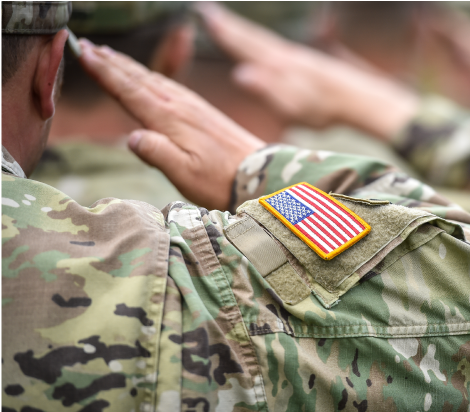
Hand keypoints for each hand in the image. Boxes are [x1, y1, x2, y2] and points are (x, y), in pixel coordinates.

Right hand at [78, 39, 263, 209]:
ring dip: (130, 67)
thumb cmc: (220, 180)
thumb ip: (158, 154)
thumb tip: (131, 137)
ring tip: (110, 56)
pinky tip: (150, 78)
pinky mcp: (204, 111)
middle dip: (111, 62)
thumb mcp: (185, 174)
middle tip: (87, 46)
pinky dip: (153, 77)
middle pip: (139, 78)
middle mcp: (180, 106)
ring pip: (154, 79)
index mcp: (170, 119)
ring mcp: (193, 106)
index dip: (104, 72)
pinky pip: (171, 86)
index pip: (129, 90)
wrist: (260, 174)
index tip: (83, 54)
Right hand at [194, 2, 417, 140]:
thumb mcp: (294, 107)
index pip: (244, 46)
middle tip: (206, 10)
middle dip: (229, 25)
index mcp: (278, 66)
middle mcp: (286, 56)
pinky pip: (277, 47)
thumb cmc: (326, 108)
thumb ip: (267, 90)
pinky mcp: (307, 63)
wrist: (359, 99)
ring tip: (229, 23)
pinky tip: (265, 47)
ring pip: (264, 41)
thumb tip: (240, 73)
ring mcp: (297, 57)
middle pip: (252, 37)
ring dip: (245, 31)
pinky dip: (263, 42)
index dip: (223, 33)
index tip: (204, 16)